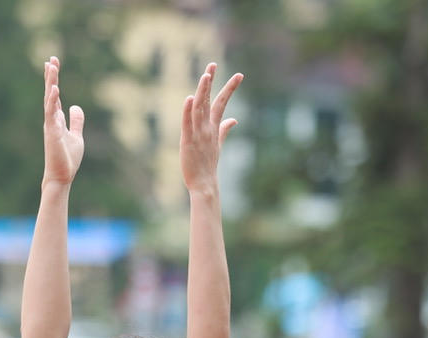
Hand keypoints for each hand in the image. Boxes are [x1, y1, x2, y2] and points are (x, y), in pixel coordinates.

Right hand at [41, 57, 84, 188]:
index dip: (53, 79)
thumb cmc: (67, 158)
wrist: (62, 176)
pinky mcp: (52, 133)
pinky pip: (51, 114)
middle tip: (52, 58)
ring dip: (50, 83)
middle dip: (51, 76)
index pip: (54, 95)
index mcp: (56, 119)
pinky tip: (55, 89)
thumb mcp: (76, 136)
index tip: (53, 63)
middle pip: (50, 93)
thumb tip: (76, 107)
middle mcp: (51, 120)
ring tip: (51, 67)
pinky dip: (52, 101)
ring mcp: (50, 125)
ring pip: (49, 99)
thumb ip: (76, 121)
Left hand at [181, 63, 241, 194]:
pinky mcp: (187, 141)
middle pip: (210, 100)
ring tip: (205, 75)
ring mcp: (198, 134)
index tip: (239, 75)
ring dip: (202, 91)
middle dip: (211, 82)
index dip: (229, 88)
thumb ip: (225, 129)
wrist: (204, 184)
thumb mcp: (218, 144)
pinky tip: (189, 98)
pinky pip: (188, 123)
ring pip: (200, 108)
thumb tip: (234, 119)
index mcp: (214, 127)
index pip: (222, 103)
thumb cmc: (209, 164)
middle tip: (213, 64)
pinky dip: (188, 111)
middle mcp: (207, 127)